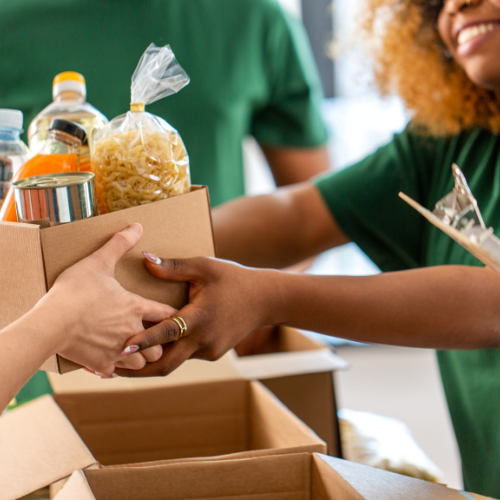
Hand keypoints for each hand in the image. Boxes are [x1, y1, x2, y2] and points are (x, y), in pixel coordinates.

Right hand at [33, 225, 175, 375]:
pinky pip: (115, 372)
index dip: (174, 316)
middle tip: (154, 338)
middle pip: (159, 344)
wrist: (52, 323)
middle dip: (159, 343)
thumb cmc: (75, 292)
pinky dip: (115, 368)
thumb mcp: (97, 262)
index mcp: (135, 307)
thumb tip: (137, 226)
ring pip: (141, 363)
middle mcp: (132, 330)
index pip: (166, 313)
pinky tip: (109, 362)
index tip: (179, 318)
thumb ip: (119, 244)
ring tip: (134, 350)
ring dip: (140, 358)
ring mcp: (117, 350)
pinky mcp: (101, 364)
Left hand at [114, 254, 282, 377]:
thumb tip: (145, 259)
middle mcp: (203, 340)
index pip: (166, 333)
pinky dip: (170, 353)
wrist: (265, 299)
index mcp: (200, 317)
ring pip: (175, 361)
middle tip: (111, 369)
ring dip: (152, 361)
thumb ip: (174, 267)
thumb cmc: (234, 279)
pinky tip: (155, 349)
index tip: (120, 350)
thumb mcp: (205, 267)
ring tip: (125, 362)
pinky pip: (187, 355)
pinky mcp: (213, 353)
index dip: (143, 342)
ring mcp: (209, 350)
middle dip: (138, 371)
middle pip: (166, 364)